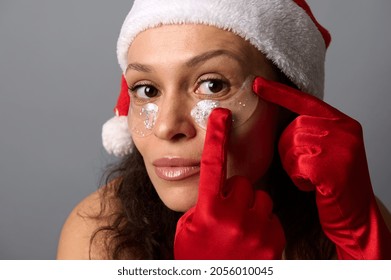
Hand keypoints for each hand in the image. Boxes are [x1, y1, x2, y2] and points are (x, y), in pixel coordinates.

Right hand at [174, 108, 285, 259]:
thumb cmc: (198, 257)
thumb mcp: (188, 228)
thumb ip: (202, 202)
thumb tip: (216, 184)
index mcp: (207, 210)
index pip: (212, 164)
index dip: (216, 136)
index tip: (221, 116)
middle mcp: (233, 217)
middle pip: (242, 182)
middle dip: (235, 193)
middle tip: (227, 214)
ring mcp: (256, 230)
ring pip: (261, 198)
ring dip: (251, 209)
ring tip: (240, 230)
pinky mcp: (274, 241)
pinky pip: (272, 218)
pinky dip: (263, 225)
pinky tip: (252, 241)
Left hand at [253, 77, 390, 258]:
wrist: (357, 216)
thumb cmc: (336, 184)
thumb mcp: (330, 150)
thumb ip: (313, 131)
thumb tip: (284, 121)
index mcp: (343, 123)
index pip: (306, 101)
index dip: (278, 92)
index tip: (256, 83)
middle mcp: (346, 131)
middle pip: (293, 128)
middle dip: (289, 150)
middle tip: (306, 167)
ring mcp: (343, 149)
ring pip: (292, 146)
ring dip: (294, 166)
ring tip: (312, 177)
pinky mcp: (336, 169)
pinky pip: (298, 166)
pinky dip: (299, 179)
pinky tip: (314, 186)